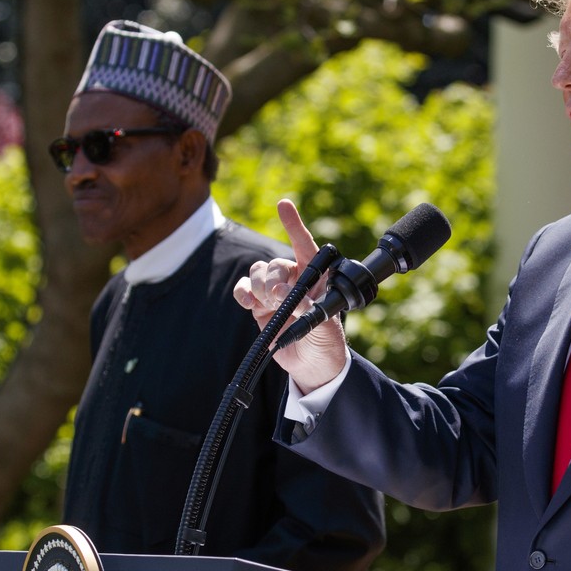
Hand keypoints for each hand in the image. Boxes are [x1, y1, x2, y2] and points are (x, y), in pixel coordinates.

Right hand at [233, 199, 348, 392]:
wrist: (312, 365)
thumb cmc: (328, 341)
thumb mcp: (326, 325)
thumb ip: (309, 308)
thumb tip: (287, 294)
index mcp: (315, 276)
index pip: (304, 244)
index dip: (293, 224)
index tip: (283, 205)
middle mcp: (294, 279)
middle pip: (274, 264)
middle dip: (274, 279)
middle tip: (280, 299)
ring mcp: (274, 292)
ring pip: (257, 272)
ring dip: (260, 286)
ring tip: (269, 305)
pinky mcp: (259, 305)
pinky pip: (244, 289)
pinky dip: (243, 293)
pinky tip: (250, 303)